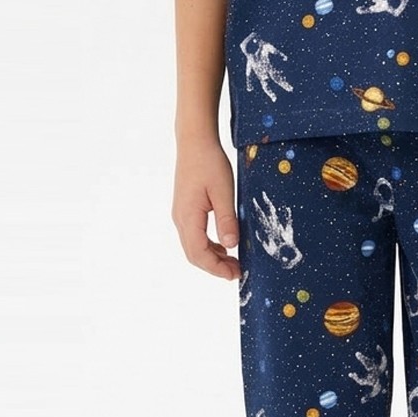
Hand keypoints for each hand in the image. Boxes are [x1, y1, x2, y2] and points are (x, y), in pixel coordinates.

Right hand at [173, 135, 240, 279]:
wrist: (194, 142)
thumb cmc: (209, 163)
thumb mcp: (224, 191)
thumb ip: (227, 219)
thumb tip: (231, 246)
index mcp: (188, 217)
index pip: (198, 254)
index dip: (216, 268)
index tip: (235, 274)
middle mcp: (180, 219)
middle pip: (194, 254)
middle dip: (214, 267)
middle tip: (237, 272)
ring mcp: (181, 214)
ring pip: (193, 246)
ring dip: (212, 257)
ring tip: (234, 261)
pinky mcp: (185, 209)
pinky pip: (195, 235)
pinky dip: (209, 245)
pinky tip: (224, 244)